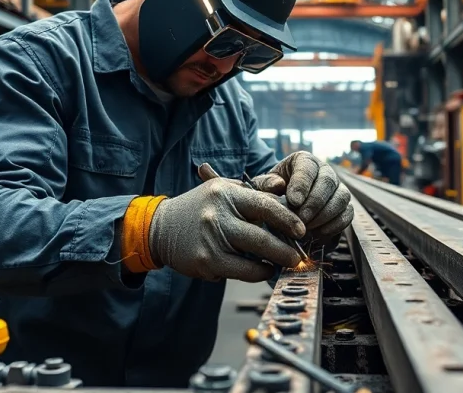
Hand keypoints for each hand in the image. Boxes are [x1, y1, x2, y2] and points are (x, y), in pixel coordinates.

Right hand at [148, 178, 304, 282]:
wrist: (161, 228)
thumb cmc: (201, 207)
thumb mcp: (224, 190)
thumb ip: (255, 189)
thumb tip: (284, 189)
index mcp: (225, 193)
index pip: (264, 204)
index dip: (287, 218)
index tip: (302, 230)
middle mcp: (217, 215)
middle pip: (262, 236)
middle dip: (286, 249)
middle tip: (299, 255)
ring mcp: (211, 240)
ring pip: (255, 257)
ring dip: (275, 262)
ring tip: (285, 262)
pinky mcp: (206, 261)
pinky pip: (243, 271)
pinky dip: (258, 272)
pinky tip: (264, 269)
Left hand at [252, 151, 353, 240]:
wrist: (285, 206)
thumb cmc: (273, 193)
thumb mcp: (263, 187)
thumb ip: (265, 184)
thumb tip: (277, 185)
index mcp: (304, 161)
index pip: (307, 167)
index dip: (302, 184)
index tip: (293, 201)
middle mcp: (325, 171)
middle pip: (328, 182)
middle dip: (314, 203)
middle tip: (301, 219)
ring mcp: (338, 188)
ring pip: (341, 198)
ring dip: (325, 215)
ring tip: (307, 228)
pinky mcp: (345, 206)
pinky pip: (347, 214)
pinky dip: (335, 225)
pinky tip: (318, 234)